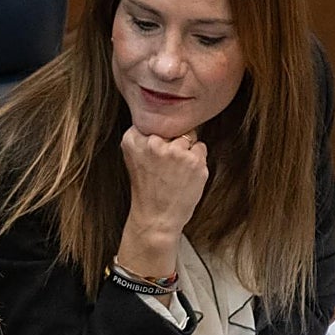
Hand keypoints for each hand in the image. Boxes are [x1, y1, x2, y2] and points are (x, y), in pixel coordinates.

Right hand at [118, 125, 208, 275]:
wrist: (156, 217)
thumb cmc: (147, 188)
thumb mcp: (134, 157)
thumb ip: (144, 136)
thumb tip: (166, 116)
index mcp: (133, 139)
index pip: (155, 120)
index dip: (158, 136)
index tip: (153, 154)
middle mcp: (153, 142)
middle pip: (173, 126)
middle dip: (173, 141)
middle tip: (165, 166)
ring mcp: (175, 151)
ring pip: (189, 137)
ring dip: (187, 151)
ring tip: (176, 172)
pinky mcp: (194, 161)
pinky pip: (201, 149)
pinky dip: (197, 162)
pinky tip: (185, 176)